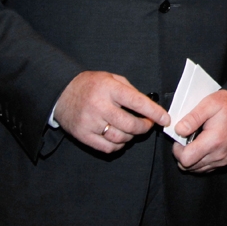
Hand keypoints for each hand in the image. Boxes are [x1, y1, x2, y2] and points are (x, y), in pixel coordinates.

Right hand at [54, 71, 169, 153]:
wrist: (62, 92)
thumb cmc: (91, 85)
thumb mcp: (112, 78)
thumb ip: (130, 90)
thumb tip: (149, 106)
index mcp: (109, 89)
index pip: (138, 102)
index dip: (154, 112)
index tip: (164, 119)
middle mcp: (100, 106)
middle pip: (130, 125)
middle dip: (145, 127)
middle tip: (148, 124)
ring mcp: (90, 123)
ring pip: (120, 138)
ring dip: (132, 136)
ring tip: (132, 129)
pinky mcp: (83, 135)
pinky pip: (107, 147)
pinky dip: (119, 145)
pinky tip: (120, 137)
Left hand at [171, 89, 226, 172]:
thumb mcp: (209, 104)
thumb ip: (192, 118)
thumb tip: (178, 130)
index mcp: (214, 141)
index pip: (186, 159)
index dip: (178, 150)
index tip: (180, 138)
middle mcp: (219, 155)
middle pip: (188, 167)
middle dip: (183, 154)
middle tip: (187, 138)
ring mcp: (222, 160)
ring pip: (196, 169)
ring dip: (191, 158)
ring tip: (195, 141)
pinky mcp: (225, 161)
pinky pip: (205, 168)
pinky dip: (199, 160)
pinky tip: (202, 146)